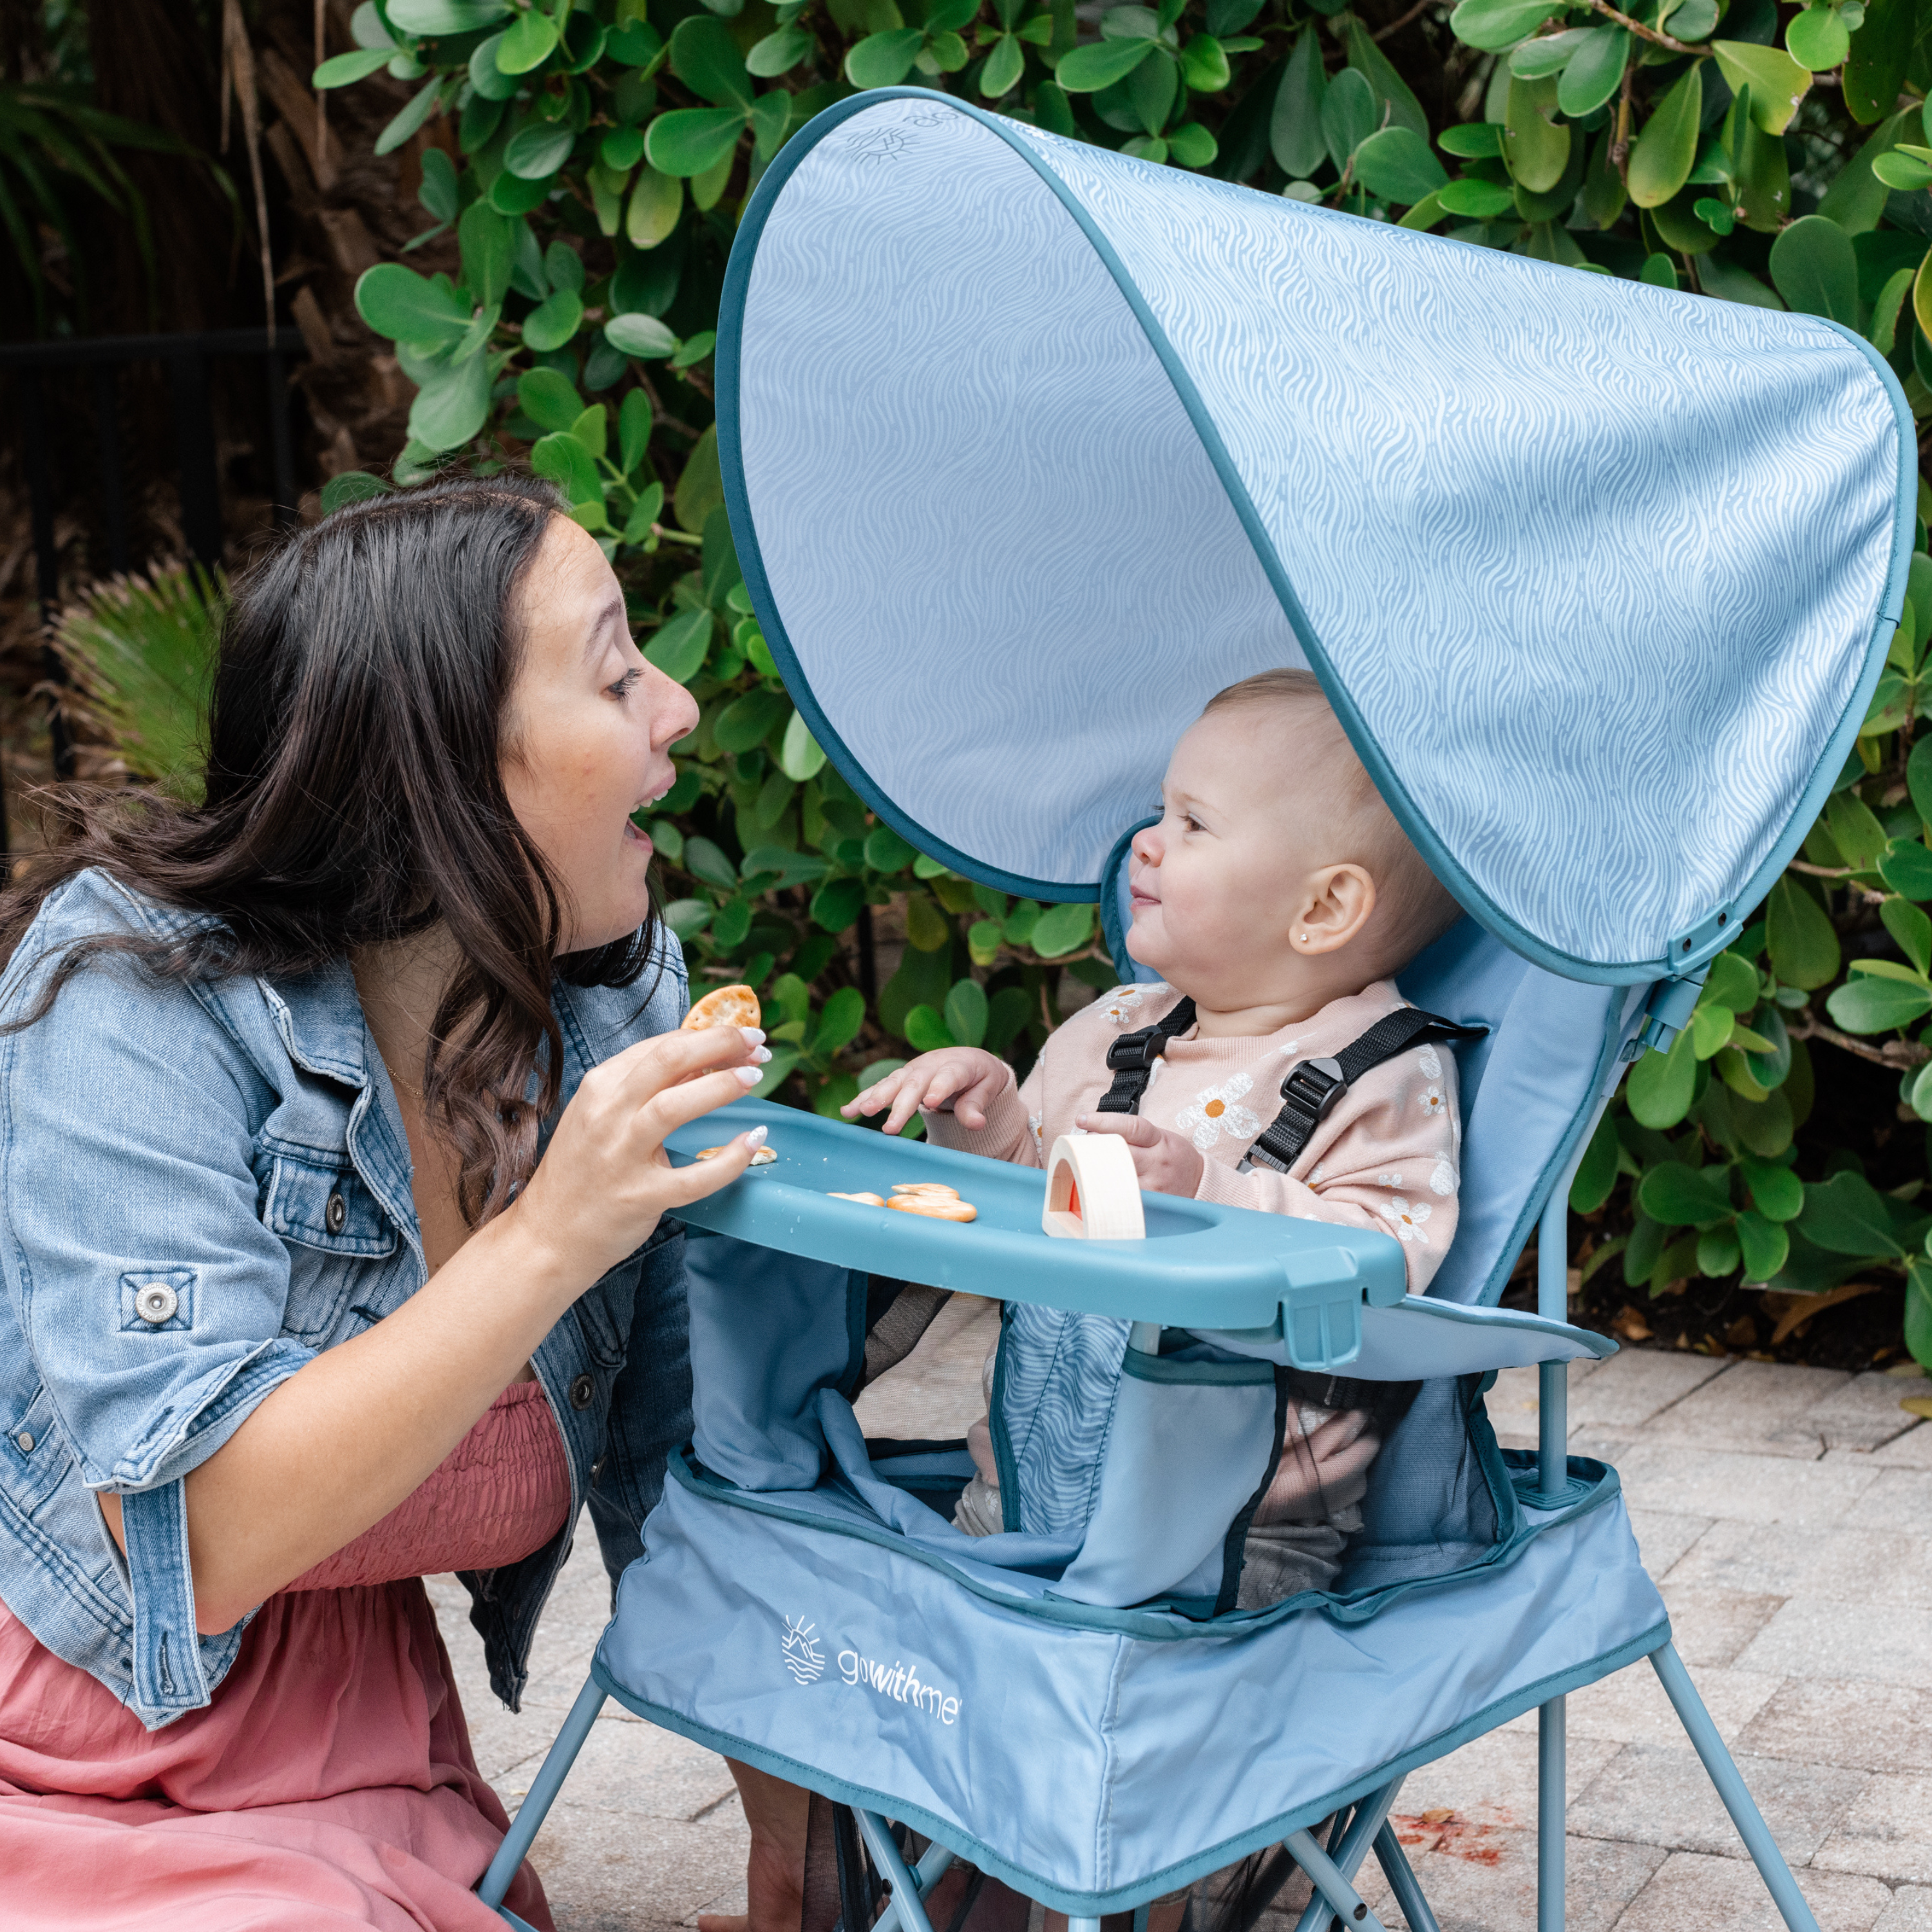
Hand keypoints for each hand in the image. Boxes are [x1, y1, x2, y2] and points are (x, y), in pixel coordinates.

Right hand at [514, 1023, 771, 1278]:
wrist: (548, 1236)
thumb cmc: (583, 1172)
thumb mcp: (603, 1116)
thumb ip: (647, 1089)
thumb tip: (707, 1062)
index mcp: (600, 1087)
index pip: (661, 1046)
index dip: (708, 1036)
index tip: (741, 1038)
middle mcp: (607, 1115)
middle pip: (668, 1060)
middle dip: (719, 1043)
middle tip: (755, 1044)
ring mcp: (620, 1156)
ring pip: (673, 1107)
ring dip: (720, 1087)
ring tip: (754, 1077)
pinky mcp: (638, 1197)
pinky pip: (693, 1176)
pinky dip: (729, 1159)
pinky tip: (754, 1142)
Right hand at [843, 1047, 1010, 1134]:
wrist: (967, 1059)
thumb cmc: (979, 1078)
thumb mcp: (987, 1087)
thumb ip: (976, 1105)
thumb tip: (977, 1124)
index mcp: (957, 1065)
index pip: (948, 1076)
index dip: (939, 1088)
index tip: (929, 1103)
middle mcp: (930, 1065)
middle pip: (915, 1084)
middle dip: (901, 1105)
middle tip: (891, 1128)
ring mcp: (912, 1071)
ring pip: (893, 1083)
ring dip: (876, 1098)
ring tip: (864, 1112)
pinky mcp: (899, 1079)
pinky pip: (879, 1088)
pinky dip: (863, 1098)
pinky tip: (847, 1112)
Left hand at [1075, 1110, 1204, 1197]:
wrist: (1200, 1182)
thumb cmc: (1173, 1156)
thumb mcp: (1160, 1137)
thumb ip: (1133, 1135)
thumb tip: (1096, 1131)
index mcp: (1159, 1140)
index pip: (1131, 1127)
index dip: (1104, 1121)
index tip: (1082, 1119)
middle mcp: (1157, 1162)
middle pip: (1119, 1151)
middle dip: (1094, 1147)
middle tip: (1080, 1146)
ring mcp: (1153, 1185)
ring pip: (1117, 1176)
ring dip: (1097, 1169)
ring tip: (1086, 1165)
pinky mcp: (1150, 1203)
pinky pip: (1123, 1195)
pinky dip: (1107, 1189)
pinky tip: (1096, 1185)